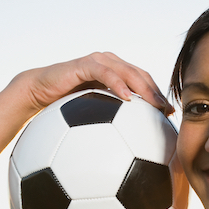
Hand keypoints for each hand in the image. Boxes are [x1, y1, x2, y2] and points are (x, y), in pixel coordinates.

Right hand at [16, 52, 172, 114]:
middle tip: (168, 110)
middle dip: (157, 92)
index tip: (171, 114)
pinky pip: (106, 73)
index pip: (143, 81)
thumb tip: (129, 147)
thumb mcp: (91, 116)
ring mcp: (98, 61)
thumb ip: (110, 122)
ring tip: (155, 104)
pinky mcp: (85, 64)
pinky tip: (128, 99)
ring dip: (144, 88)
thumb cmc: (64, 109)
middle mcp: (109, 63)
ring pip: (128, 72)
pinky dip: (118, 84)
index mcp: (115, 72)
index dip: (158, 95)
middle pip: (141, 75)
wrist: (37, 93)